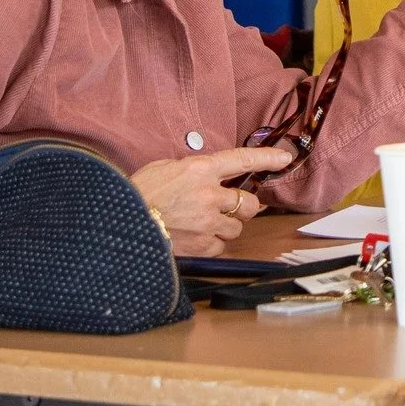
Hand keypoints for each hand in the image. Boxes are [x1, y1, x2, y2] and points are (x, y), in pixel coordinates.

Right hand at [131, 146, 293, 256]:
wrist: (119, 224)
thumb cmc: (136, 193)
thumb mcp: (162, 168)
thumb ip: (190, 169)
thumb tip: (205, 174)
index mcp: (200, 169)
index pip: (242, 160)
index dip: (267, 159)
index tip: (284, 160)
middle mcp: (209, 194)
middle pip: (248, 203)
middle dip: (244, 206)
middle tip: (230, 208)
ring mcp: (208, 221)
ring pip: (237, 227)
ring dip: (226, 227)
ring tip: (202, 224)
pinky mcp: (203, 245)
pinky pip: (221, 246)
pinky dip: (212, 244)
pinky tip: (194, 238)